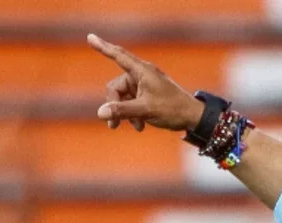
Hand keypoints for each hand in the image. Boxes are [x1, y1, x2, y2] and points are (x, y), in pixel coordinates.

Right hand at [87, 34, 205, 132]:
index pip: (118, 56)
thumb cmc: (172, 109)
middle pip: (115, 87)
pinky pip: (130, 102)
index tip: (90, 37)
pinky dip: (132, 114)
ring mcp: (143, 85)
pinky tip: (140, 126)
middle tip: (115, 125)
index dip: (102, 47)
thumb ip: (122, 111)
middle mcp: (141, 75)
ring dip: (125, 113)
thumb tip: (100, 113)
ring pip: (122, 97)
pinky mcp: (146, 94)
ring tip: (135, 126)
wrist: (192, 117)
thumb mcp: (145, 110)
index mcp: (142, 71)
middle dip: (115, 106)